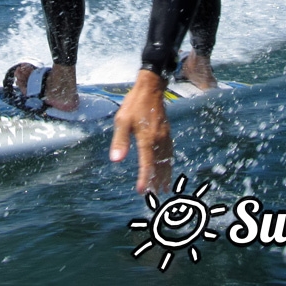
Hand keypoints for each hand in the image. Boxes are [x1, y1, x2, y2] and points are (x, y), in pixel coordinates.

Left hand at [109, 69, 172, 194]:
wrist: (151, 88)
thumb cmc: (134, 104)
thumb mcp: (122, 120)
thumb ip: (120, 141)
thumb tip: (116, 160)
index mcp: (147, 139)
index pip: (146, 164)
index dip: (144, 179)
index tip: (141, 192)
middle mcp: (159, 140)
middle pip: (159, 166)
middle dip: (156, 182)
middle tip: (155, 197)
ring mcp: (165, 136)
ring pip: (166, 161)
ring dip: (165, 175)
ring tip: (164, 189)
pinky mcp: (167, 133)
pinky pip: (169, 153)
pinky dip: (169, 164)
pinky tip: (167, 168)